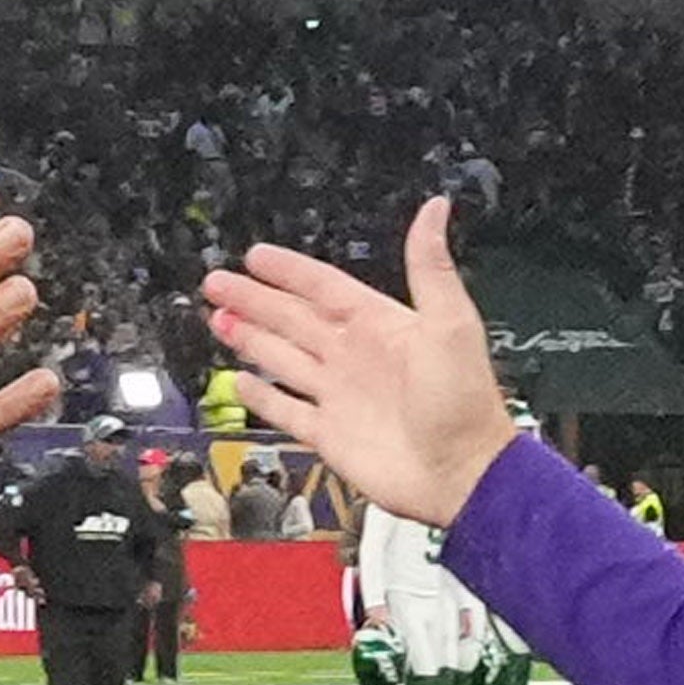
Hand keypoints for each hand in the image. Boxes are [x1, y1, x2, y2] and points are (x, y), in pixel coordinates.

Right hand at [200, 199, 522, 533]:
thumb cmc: (464, 403)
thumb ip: (430, 266)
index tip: (257, 256)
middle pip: (291, 318)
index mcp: (379, 326)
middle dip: (253, 299)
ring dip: (250, 337)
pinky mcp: (329, 435)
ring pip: (282, 358)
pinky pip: (287, 410)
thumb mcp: (450, 323)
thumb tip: (434, 210)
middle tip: (218, 281)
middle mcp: (354, 357)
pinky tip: (242, 380)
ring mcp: (339, 396)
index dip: (289, 271)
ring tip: (219, 318)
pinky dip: (262, 396)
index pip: (322, 287)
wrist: (461, 474)